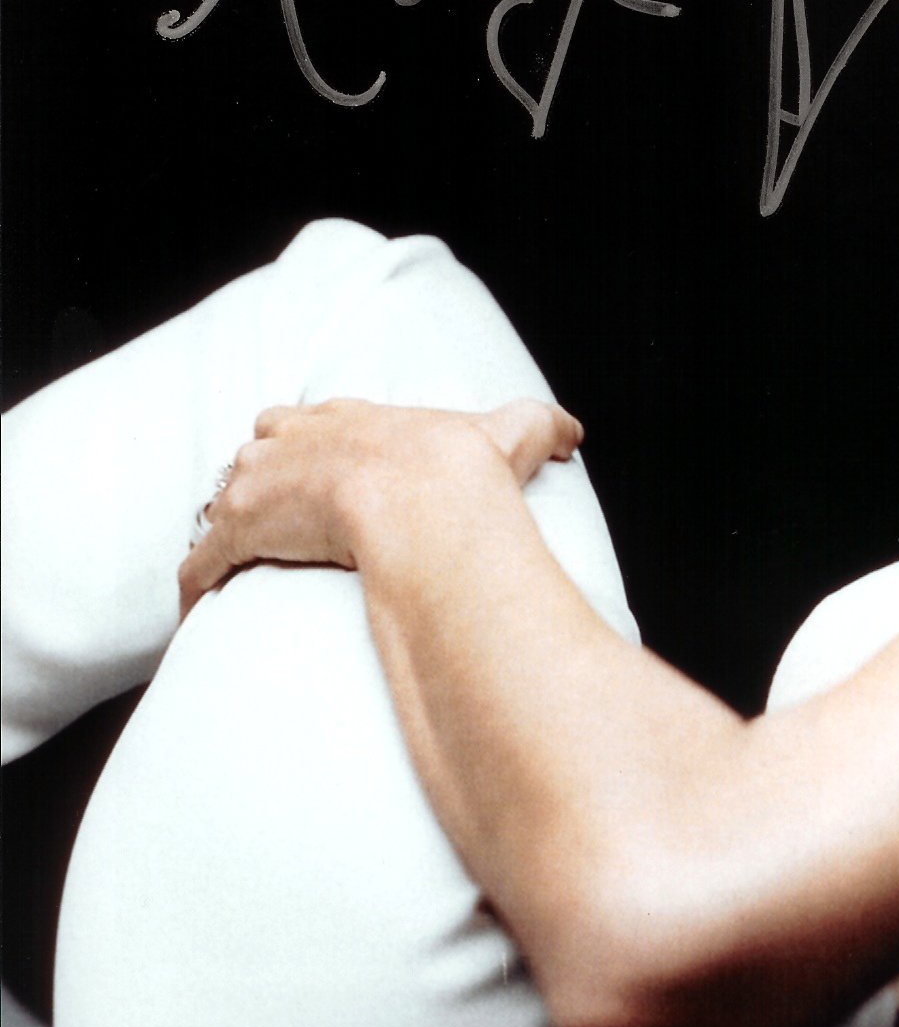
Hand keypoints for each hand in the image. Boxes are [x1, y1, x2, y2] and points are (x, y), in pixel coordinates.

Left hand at [178, 396, 582, 619]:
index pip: (314, 419)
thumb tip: (573, 432)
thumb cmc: (461, 471)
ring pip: (223, 502)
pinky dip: (198, 584)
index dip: (312, 441)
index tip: (314, 463)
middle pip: (258, 448)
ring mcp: (260, 485)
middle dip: (260, 475)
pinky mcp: (238, 532)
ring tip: (231, 565)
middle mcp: (297, 444)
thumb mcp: (510, 435)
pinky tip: (197, 607)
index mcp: (352, 421)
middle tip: (273, 511)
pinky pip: (203, 562)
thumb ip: (539, 428)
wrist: (424, 503)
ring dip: (226, 530)